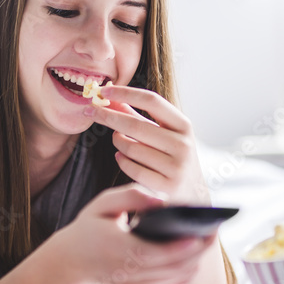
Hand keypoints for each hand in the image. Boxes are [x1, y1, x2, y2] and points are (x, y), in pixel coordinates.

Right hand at [50, 183, 213, 283]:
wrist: (69, 263)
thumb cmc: (87, 230)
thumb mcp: (103, 204)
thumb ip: (132, 195)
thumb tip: (161, 199)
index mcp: (124, 250)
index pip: (166, 252)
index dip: (190, 243)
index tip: (206, 228)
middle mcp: (133, 273)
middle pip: (180, 267)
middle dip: (201, 249)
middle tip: (213, 229)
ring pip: (181, 278)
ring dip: (196, 260)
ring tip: (204, 239)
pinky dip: (187, 271)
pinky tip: (191, 255)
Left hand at [83, 84, 209, 203]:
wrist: (193, 194)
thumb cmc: (173, 157)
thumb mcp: (163, 134)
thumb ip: (138, 116)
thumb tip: (111, 96)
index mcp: (184, 126)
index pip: (152, 101)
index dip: (126, 93)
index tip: (104, 89)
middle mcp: (183, 145)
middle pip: (136, 125)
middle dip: (109, 116)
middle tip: (90, 110)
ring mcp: (176, 168)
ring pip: (130, 148)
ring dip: (117, 141)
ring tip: (117, 139)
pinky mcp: (165, 187)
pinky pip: (131, 168)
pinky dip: (121, 160)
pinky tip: (121, 157)